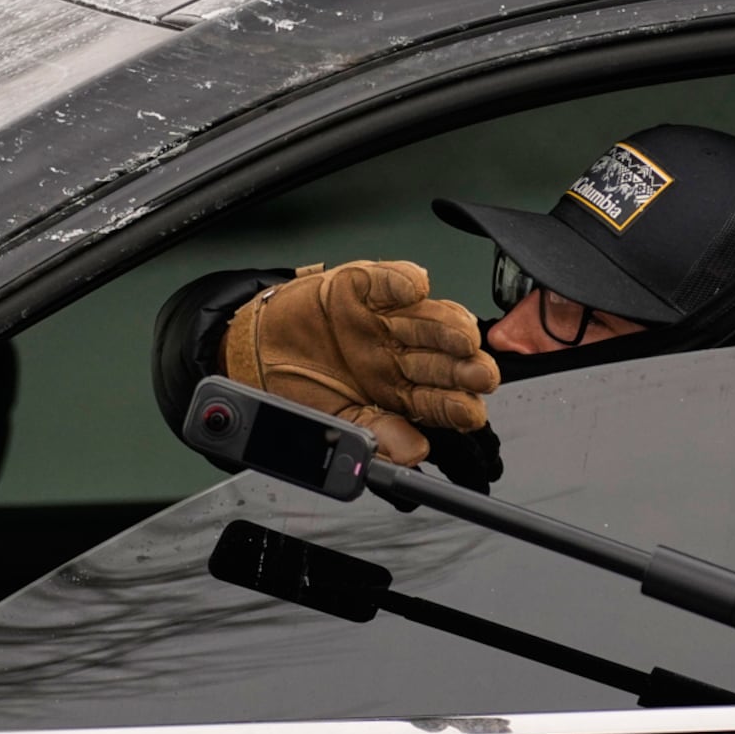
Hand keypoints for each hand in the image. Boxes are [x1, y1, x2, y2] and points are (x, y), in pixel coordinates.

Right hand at [221, 260, 499, 463]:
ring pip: (426, 319)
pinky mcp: (363, 284)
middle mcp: (399, 352)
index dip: (456, 405)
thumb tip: (416, 452)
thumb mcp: (334, 419)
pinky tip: (417, 288)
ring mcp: (385, 317)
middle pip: (441, 358)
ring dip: (446, 326)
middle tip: (480, 373)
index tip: (471, 412)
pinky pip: (388, 281)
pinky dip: (402, 282)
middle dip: (462, 366)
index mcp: (398, 389)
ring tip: (462, 334)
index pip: (437, 398)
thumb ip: (376, 433)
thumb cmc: (296, 386)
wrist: (254, 351)